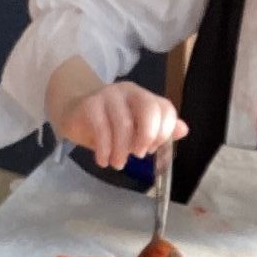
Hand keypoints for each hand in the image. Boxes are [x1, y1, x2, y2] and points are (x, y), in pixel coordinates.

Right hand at [53, 83, 187, 170]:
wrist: (73, 111)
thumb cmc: (109, 123)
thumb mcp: (135, 129)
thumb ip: (159, 130)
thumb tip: (183, 130)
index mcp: (145, 97)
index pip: (165, 109)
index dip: (164, 132)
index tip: (153, 149)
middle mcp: (129, 92)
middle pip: (148, 109)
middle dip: (147, 136)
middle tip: (139, 155)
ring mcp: (108, 95)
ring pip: (123, 123)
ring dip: (121, 149)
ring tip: (117, 164)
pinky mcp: (89, 104)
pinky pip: (101, 128)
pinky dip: (104, 149)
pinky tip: (103, 160)